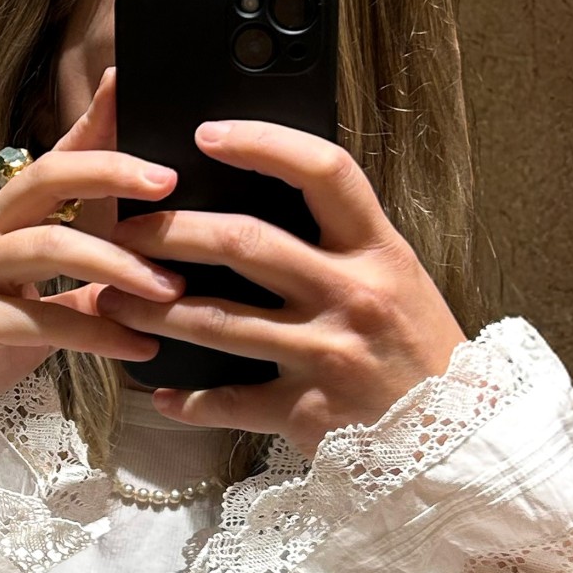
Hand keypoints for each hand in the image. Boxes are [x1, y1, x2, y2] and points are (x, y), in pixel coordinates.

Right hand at [0, 73, 181, 412]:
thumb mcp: (29, 306)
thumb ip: (78, 287)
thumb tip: (140, 278)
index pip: (52, 160)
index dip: (90, 122)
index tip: (128, 84)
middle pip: (46, 179)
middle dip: (110, 172)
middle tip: (167, 182)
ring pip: (49, 245)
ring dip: (117, 264)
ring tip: (168, 287)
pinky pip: (43, 321)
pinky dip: (98, 336)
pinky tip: (137, 346)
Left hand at [95, 121, 464, 455]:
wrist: (462, 439)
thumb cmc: (418, 349)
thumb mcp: (396, 279)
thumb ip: (339, 244)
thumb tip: (262, 200)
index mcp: (379, 251)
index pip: (322, 173)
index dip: (262, 144)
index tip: (208, 133)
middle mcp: (352, 296)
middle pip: (245, 243)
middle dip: (171, 231)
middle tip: (124, 229)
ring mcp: (327, 356)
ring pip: (217, 322)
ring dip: (152, 310)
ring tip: (110, 298)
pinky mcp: (307, 412)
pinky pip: (229, 402)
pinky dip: (189, 401)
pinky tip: (161, 393)